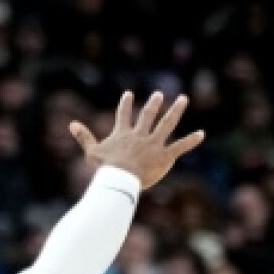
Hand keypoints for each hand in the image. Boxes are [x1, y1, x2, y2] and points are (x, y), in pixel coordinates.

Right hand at [68, 91, 204, 189]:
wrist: (120, 179)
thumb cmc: (106, 168)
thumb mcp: (93, 151)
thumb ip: (84, 137)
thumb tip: (71, 124)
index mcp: (124, 134)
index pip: (124, 115)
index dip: (126, 104)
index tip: (129, 94)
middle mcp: (140, 135)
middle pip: (148, 115)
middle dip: (154, 104)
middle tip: (159, 95)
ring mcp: (154, 144)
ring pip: (168, 124)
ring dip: (176, 110)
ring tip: (183, 99)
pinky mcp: (165, 156)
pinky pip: (180, 147)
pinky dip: (191, 140)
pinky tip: (202, 134)